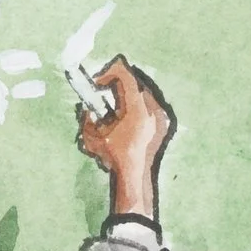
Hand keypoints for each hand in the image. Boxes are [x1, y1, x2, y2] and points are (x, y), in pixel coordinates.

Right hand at [76, 57, 173, 217]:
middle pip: (133, 82)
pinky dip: (136, 105)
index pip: (125, 75)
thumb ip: (87, 118)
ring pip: (142, 92)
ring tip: (114, 108)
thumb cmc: (114, 158)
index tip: (97, 84)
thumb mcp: (93, 138)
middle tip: (102, 93)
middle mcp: (152, 110)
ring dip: (126, 94)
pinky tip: (126, 119)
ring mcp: (160, 116)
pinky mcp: (163, 123)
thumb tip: (87, 107)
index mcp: (137, 110)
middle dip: (116, 83)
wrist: (135, 177)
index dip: (108, 73)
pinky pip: (149, 104)